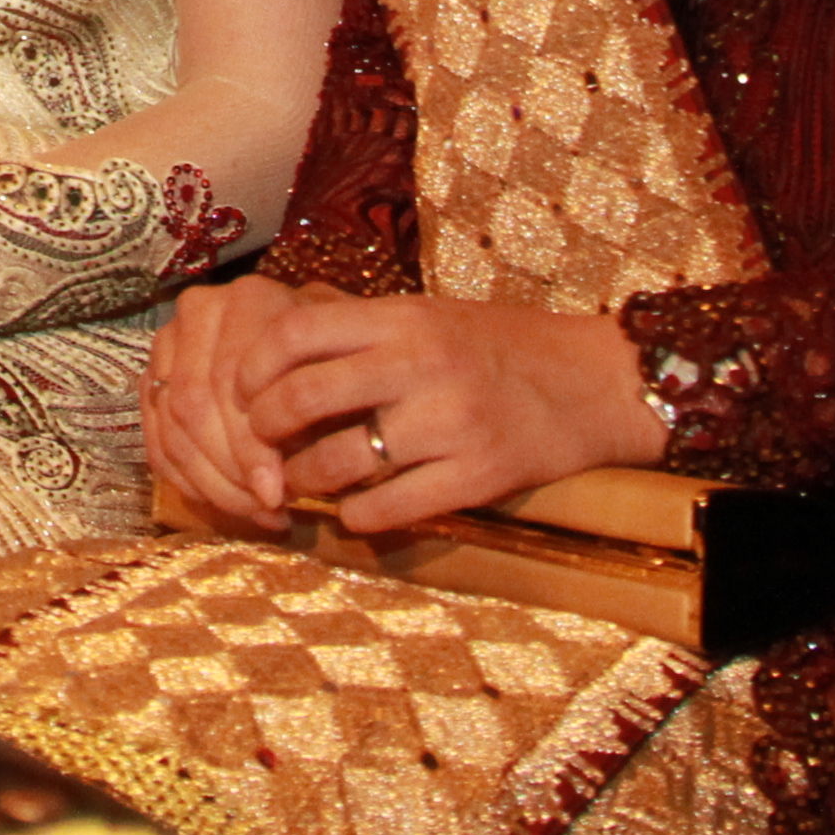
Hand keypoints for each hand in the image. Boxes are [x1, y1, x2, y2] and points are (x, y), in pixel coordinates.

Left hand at [143, 277, 660, 537]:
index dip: (252, 367)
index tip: (240, 390)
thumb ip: (361, 334)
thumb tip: (272, 356)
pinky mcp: (476, 476)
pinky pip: (388, 508)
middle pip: (301, 398)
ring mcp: (449, 422)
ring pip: (337, 462)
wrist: (595, 383)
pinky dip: (356, 517)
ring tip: (294, 484)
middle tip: (254, 445)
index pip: (295, 332)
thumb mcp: (428, 317)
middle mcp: (420, 364)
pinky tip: (353, 513)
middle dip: (261, 430)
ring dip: (301, 481)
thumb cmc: (499, 347)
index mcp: (403, 317)